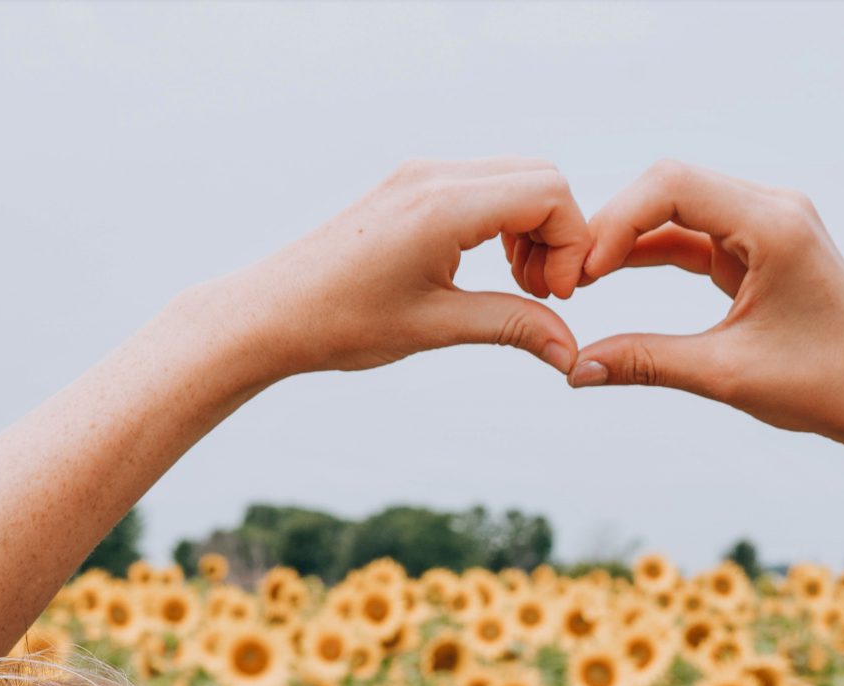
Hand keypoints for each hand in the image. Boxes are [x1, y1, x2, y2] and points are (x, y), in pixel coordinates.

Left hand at [228, 158, 590, 378]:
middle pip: (541, 177)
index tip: (554, 297)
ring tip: (518, 286)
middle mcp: (434, 175)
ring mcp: (421, 175)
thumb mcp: (436, 327)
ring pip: (516, 178)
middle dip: (558, 234)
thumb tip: (571, 352)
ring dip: (533, 229)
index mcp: (443, 205)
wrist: (272, 312)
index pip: (549, 193)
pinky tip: (490, 268)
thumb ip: (513, 326)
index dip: (570, 245)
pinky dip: (505, 222)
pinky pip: (485, 185)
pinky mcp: (411, 185)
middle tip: (541, 293)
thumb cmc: (341, 321)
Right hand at [565, 160, 843, 484]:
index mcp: (774, 224)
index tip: (582, 272)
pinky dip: (654, 252)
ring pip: (679, 207)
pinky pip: (696, 234)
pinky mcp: (762, 245)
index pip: (673, 185)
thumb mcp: (726, 375)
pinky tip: (610, 275)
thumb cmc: (824, 386)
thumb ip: (647, 362)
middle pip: (671, 184)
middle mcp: (774, 207)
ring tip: (581, 279)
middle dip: (615, 224)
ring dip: (630, 238)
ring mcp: (770, 222)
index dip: (616, 220)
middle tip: (571, 276)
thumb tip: (575, 370)